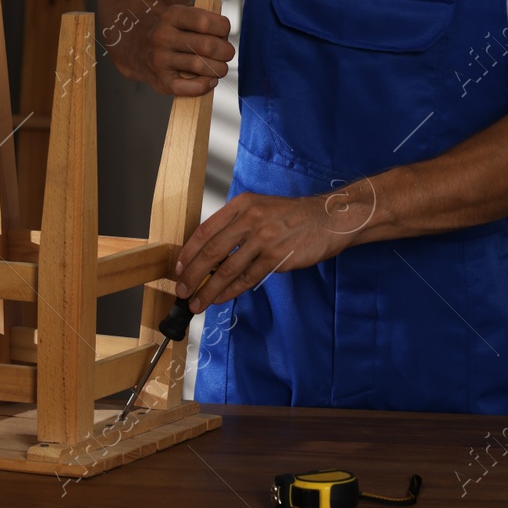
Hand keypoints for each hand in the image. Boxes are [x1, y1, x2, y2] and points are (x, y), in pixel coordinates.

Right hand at [123, 2, 233, 97]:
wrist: (136, 48)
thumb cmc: (169, 32)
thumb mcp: (180, 16)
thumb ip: (203, 20)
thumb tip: (225, 37)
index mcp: (171, 16)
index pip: (204, 22)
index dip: (222, 28)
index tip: (223, 32)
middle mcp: (163, 37)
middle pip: (207, 45)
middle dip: (225, 51)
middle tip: (226, 53)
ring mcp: (161, 60)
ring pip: (201, 66)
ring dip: (219, 69)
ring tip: (220, 67)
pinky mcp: (162, 81)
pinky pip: (190, 87)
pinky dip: (206, 85)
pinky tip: (210, 80)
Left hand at [174, 188, 366, 311]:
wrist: (329, 219)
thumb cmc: (293, 216)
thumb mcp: (261, 208)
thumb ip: (237, 226)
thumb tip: (212, 253)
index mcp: (242, 205)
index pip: (205, 230)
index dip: (188, 252)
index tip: (178, 268)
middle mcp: (250, 219)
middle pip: (211, 252)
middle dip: (192, 275)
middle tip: (181, 291)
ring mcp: (263, 239)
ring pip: (227, 269)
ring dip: (208, 290)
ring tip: (197, 303)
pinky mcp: (277, 257)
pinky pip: (248, 278)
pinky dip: (231, 291)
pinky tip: (221, 298)